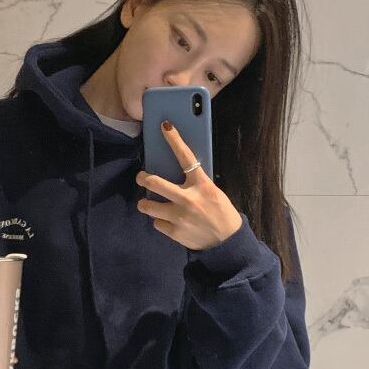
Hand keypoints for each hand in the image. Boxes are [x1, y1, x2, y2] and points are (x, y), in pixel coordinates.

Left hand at [135, 121, 242, 251]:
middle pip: (155, 183)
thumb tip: (177, 172)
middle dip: (143, 178)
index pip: (186, 157)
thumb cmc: (220, 212)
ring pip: (148, 206)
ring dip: (145, 204)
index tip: (165, 127)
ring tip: (147, 204)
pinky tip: (169, 222)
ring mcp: (180, 216)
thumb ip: (195, 183)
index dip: (174, 140)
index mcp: (202, 185)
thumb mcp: (212, 192)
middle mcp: (189, 199)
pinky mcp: (175, 232)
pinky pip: (157, 223)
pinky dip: (160, 222)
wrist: (227, 242)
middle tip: (141, 177)